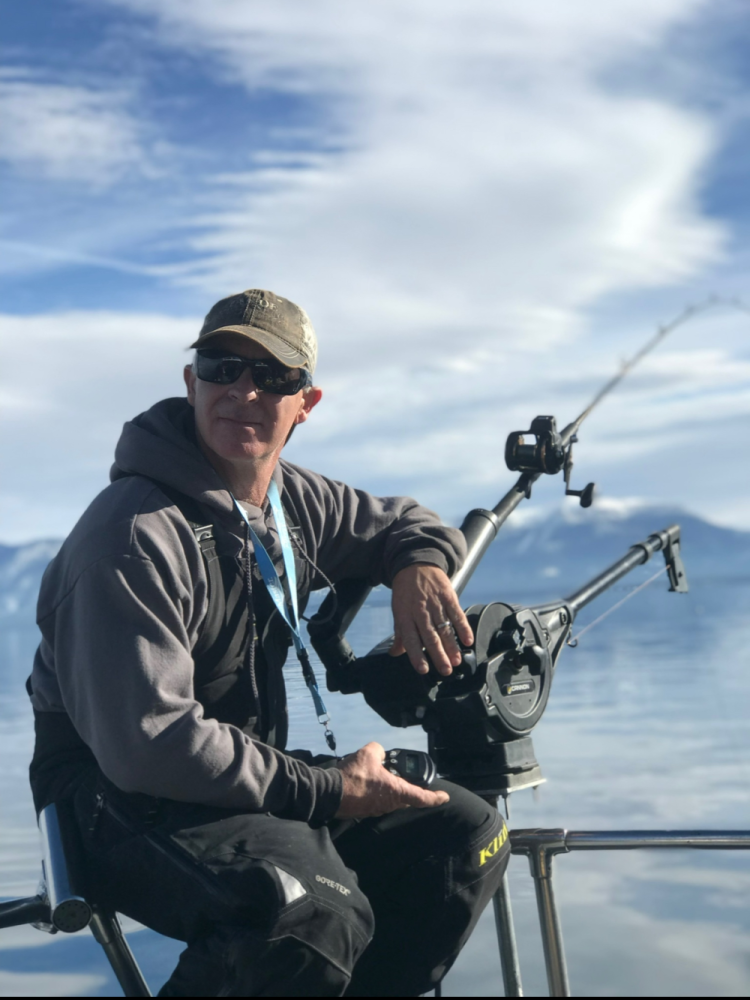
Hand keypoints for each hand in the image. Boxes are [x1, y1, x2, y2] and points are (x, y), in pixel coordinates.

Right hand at [335, 742, 449, 817]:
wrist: (330, 793)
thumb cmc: (352, 775)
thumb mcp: (368, 753)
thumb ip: (379, 750)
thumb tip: (380, 754)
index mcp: (396, 791)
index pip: (422, 798)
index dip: (435, 798)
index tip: (444, 797)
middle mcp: (389, 804)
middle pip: (406, 797)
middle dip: (409, 788)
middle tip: (406, 776)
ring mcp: (377, 809)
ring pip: (391, 799)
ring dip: (390, 788)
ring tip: (382, 774)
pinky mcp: (366, 810)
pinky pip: (378, 800)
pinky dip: (378, 792)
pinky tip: (368, 781)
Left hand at [390, 564, 473, 675]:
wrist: (416, 564)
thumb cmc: (406, 591)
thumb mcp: (398, 610)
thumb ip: (400, 633)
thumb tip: (396, 653)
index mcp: (405, 615)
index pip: (410, 638)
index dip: (416, 655)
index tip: (423, 669)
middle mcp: (420, 610)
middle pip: (430, 636)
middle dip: (438, 655)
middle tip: (446, 670)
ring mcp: (435, 603)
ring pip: (444, 628)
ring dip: (451, 646)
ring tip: (457, 660)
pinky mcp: (448, 596)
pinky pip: (456, 614)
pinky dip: (463, 627)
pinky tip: (467, 640)